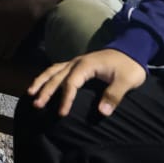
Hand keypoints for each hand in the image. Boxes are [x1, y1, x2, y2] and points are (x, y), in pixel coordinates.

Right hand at [28, 48, 146, 117]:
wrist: (133, 49)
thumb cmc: (130, 66)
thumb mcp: (127, 81)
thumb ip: (114, 95)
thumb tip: (102, 112)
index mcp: (87, 65)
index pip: (71, 83)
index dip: (65, 98)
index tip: (62, 114)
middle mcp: (77, 62)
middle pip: (57, 76)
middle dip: (45, 90)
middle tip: (36, 105)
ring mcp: (75, 62)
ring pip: (53, 70)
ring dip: (41, 81)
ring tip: (30, 93)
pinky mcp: (77, 64)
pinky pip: (57, 69)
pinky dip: (47, 77)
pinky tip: (41, 84)